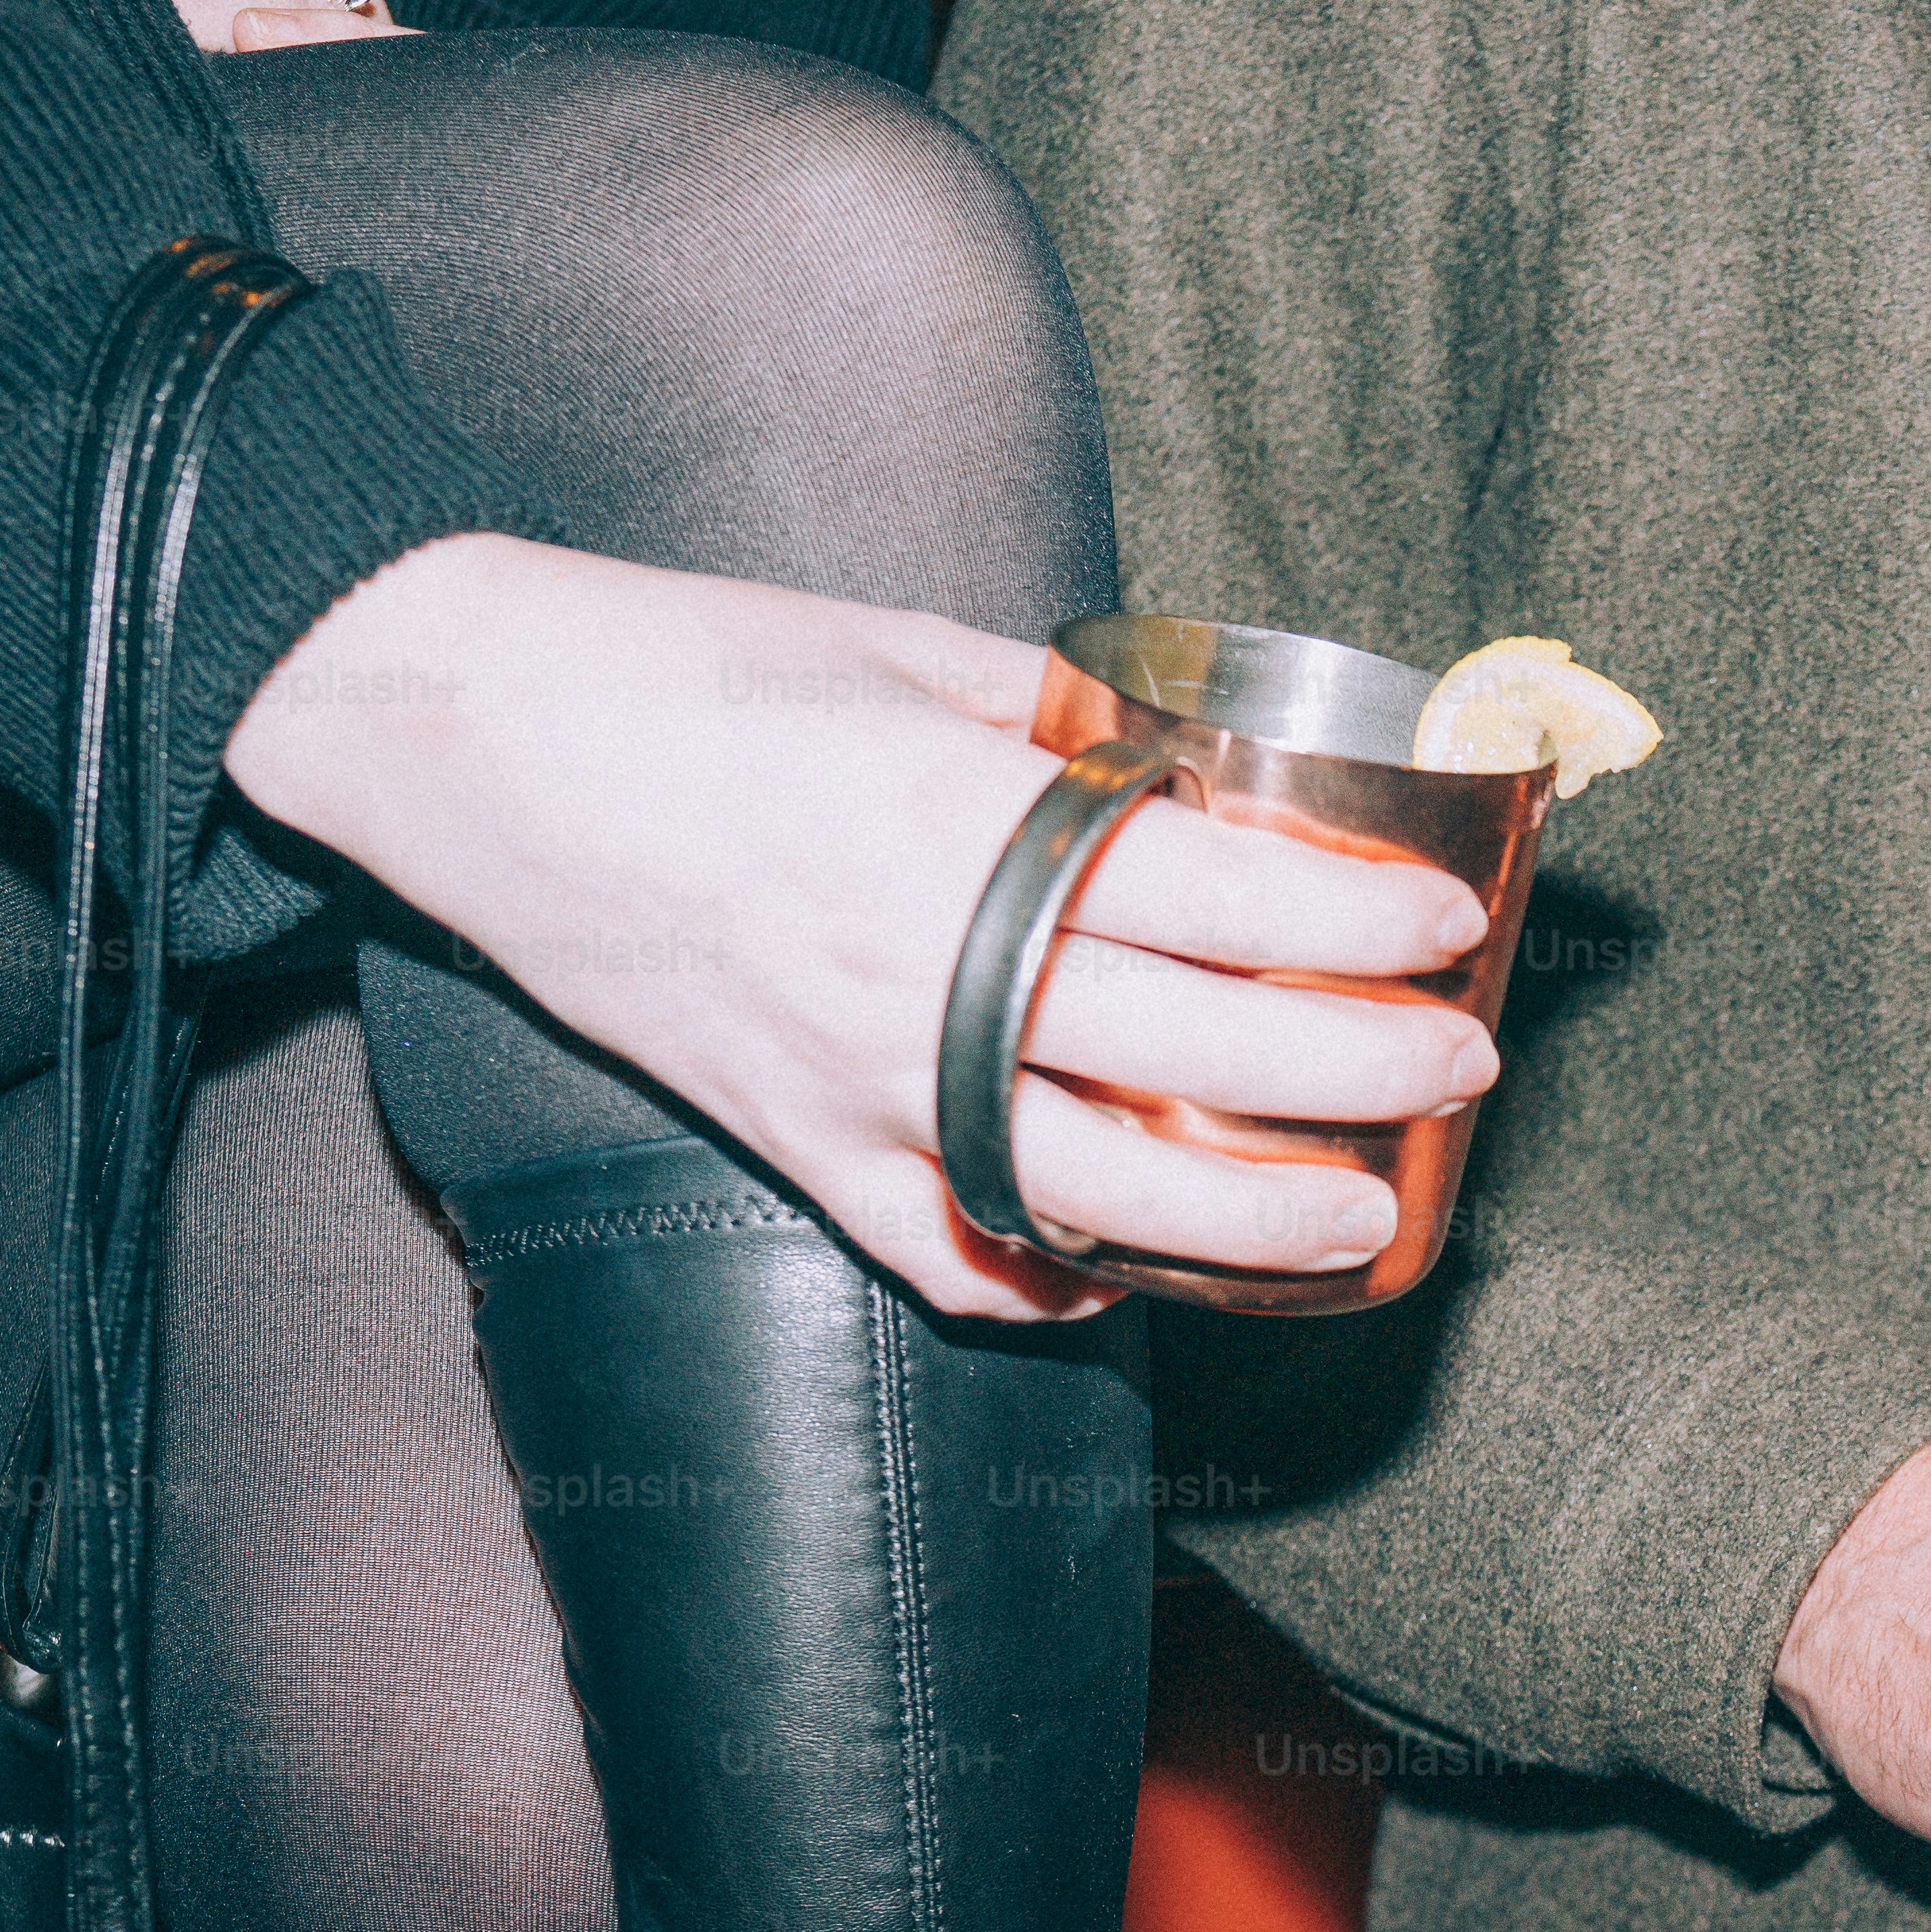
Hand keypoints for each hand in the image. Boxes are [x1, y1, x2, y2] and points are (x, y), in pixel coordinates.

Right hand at [223, 535, 1498, 1318]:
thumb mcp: (902, 652)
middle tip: (1459, 1066)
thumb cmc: (684, 664)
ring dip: (1255, 1218)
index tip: (1449, 925)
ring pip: (1106, 1190)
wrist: (471, 734)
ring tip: (1364, 1213)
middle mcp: (931, 969)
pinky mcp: (791, 1143)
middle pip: (1205, 1051)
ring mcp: (860, 1078)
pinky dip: (1050, 1279)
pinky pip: (947, 1252)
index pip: (1225, 892)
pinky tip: (1133, 1277)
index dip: (1361, 918)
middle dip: (1362, 1066)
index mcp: (968, 824)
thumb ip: (1050, 725)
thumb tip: (1173, 768)